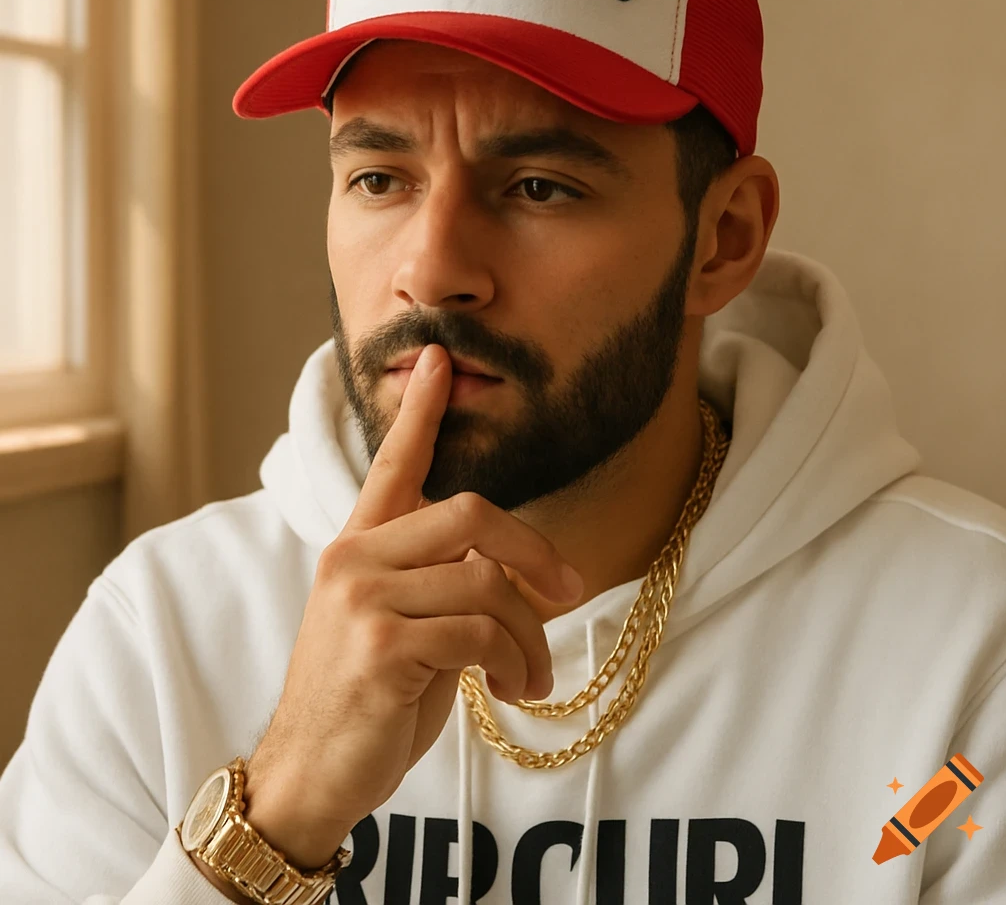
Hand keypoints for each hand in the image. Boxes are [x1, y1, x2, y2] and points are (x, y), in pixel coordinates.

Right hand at [241, 344, 584, 868]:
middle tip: (569, 592)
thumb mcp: (400, 625)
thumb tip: (520, 571)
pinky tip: (509, 690)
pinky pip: (481, 632)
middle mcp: (355, 557)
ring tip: (531, 674)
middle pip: (470, 514)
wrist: (311, 773)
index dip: (421, 410)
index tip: (440, 357)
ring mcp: (365, 599)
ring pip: (487, 581)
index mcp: (359, 545)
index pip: (393, 463)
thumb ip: (441, 581)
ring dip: (530, 634)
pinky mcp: (383, 646)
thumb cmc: (366, 697)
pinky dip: (514, 662)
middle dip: (533, 551)